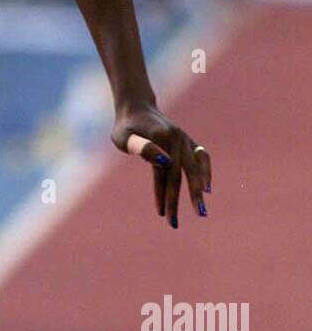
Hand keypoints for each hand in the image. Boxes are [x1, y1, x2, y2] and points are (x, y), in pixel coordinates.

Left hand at [112, 103, 211, 228]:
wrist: (136, 108)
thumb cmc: (126, 126)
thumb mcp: (124, 137)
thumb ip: (142, 147)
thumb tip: (164, 162)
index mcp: (162, 138)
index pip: (164, 173)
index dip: (163, 195)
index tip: (162, 215)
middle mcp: (177, 138)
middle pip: (182, 173)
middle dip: (182, 200)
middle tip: (180, 222)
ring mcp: (185, 139)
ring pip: (194, 168)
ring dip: (198, 189)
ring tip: (201, 211)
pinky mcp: (187, 141)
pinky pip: (202, 157)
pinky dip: (206, 171)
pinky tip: (206, 188)